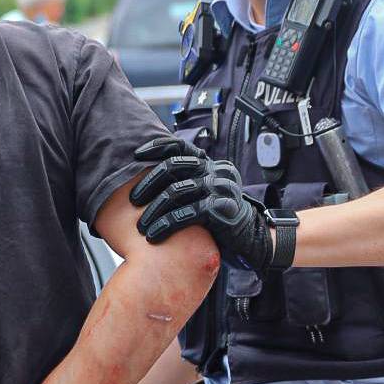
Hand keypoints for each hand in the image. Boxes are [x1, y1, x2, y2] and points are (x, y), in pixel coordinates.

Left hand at [130, 138, 277, 269]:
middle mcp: (215, 171)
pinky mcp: (220, 208)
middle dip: (148, 183)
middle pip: (173, 167)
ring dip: (153, 210)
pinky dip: (166, 225)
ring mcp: (219, 187)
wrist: (250, 237)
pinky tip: (154, 235)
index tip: (136, 154)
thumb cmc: (219, 216)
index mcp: (210, 164)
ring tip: (141, 226)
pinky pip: (186, 214)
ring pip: (176, 191)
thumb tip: (150, 175)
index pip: (181, 147)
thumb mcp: (204, 193)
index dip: (157, 146)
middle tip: (133, 200)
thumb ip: (186, 181)